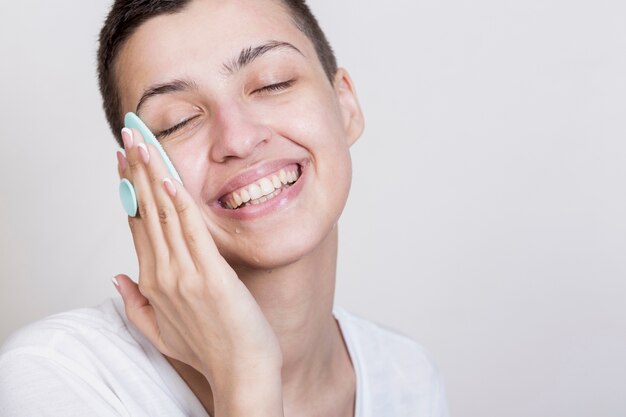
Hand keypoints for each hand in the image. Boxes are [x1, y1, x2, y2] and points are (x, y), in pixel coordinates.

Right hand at [115, 128, 283, 415]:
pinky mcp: (211, 277)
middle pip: (144, 213)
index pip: (136, 226)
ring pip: (163, 216)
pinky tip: (169, 178)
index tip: (125, 163)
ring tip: (142, 143)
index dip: (129, 190)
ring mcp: (184, 276)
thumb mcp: (161, 332)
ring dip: (151, 176)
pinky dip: (179, 203)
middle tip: (127, 137)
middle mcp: (162, 276)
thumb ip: (135, 304)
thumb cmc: (208, 351)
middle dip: (134, 171)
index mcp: (152, 283)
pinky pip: (191, 232)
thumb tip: (117, 277)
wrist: (241, 373)